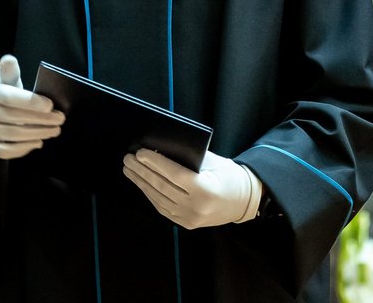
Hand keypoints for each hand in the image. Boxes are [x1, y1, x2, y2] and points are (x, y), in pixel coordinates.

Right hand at [0, 55, 63, 158]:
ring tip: (54, 130)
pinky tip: (38, 142)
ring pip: (13, 135)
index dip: (31, 102)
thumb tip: (9, 59)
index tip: (51, 105)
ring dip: (38, 134)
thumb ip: (9, 71)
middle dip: (41, 119)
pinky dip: (25, 148)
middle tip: (60, 119)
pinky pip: (7, 151)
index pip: (10, 97)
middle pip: (15, 118)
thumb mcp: (0, 79)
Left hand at [122, 149, 260, 229]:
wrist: (244, 202)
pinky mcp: (186, 223)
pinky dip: (150, 195)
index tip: (140, 153)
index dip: (155, 163)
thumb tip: (160, 149)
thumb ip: (189, 157)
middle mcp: (196, 207)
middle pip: (162, 186)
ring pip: (159, 198)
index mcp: (205, 190)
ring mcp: (190, 218)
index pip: (173, 174)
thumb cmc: (229, 176)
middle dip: (142, 171)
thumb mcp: (213, 162)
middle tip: (128, 159)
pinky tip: (142, 184)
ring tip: (129, 170)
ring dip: (141, 183)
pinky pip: (163, 208)